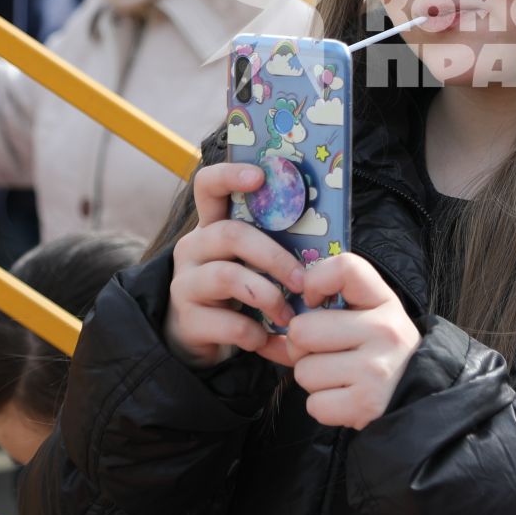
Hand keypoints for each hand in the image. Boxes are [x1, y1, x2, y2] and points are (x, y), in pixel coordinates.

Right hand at [165, 163, 307, 369]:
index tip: (259, 176)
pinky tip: (264, 339)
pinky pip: (227, 322)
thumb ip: (276, 245)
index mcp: (212, 225)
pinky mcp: (186, 320)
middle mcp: (193, 248)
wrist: (202, 339)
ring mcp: (184, 283)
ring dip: (267, 296)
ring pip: (227, 277)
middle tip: (302, 281)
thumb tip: (330, 237)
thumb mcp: (253, 263)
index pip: (208, 185)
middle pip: (231, 234)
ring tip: (287, 315)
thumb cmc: (241, 291)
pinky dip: (253, 333)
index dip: (230, 175)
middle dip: (274, 257)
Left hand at [284, 254, 420, 429]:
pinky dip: (322, 405)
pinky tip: (344, 398)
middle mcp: (383, 330)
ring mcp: (376, 369)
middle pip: (302, 329)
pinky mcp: (366, 404)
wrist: (418, 398)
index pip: (345, 267)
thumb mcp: (363, 323)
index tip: (314, 302)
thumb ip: (317, 318)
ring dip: (313, 379)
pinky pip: (314, 404)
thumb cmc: (379, 355)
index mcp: (384, 301)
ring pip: (303, 371)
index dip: (316, 281)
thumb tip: (262, 333)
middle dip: (301, 347)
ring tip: (339, 378)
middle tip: (325, 353)